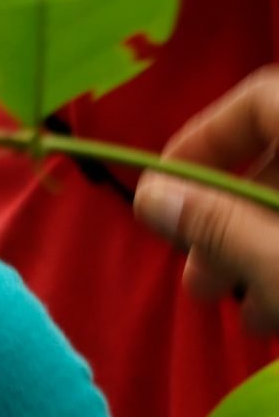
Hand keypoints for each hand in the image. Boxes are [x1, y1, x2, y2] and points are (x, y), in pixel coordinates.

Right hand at [134, 67, 278, 335]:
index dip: (207, 138)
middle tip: (192, 272)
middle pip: (274, 158)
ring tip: (226, 305)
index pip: (258, 99)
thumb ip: (218, 226)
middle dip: (223, 215)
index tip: (167, 187)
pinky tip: (267, 316)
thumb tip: (149, 197)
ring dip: (251, 247)